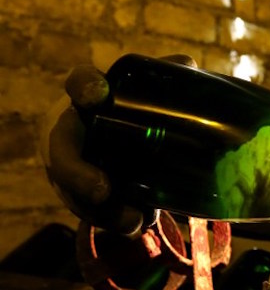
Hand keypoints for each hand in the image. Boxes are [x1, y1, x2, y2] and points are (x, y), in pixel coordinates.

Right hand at [41, 55, 195, 233]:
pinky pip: (92, 211)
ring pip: (76, 191)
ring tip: (136, 221)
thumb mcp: (148, 90)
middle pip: (62, 152)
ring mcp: (75, 165)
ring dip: (103, 210)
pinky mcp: (84, 193)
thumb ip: (168, 77)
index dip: (84, 87)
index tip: (97, 95)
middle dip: (78, 174)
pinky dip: (115, 220)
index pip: (79, 83)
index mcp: (90, 97)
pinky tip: (139, 225)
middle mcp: (74, 131)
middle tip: (103, 190)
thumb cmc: (132, 108)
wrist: (114, 137)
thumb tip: (188, 65)